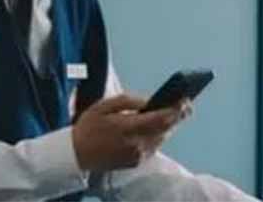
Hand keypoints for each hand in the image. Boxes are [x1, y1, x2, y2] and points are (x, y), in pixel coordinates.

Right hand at [71, 94, 191, 171]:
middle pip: (165, 130)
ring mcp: (137, 156)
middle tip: (187, 105)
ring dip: (168, 126)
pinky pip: (154, 147)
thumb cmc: (89, 126)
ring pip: (161, 139)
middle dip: (177, 117)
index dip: (175, 110)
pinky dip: (158, 136)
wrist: (76, 154)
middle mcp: (136, 144)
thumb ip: (128, 101)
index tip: (186, 100)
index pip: (159, 119)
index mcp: (127, 128)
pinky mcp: (136, 162)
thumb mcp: (104, 106)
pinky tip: (157, 127)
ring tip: (174, 113)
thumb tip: (149, 100)